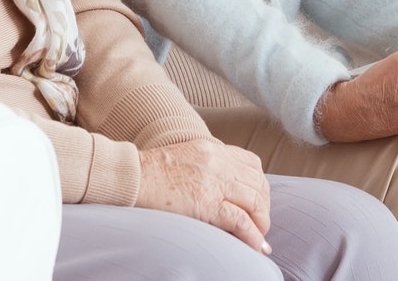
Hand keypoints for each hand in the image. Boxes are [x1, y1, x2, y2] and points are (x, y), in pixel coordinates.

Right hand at [134, 138, 272, 254]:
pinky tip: (256, 247)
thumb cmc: (152, 173)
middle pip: (259, 184)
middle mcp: (219, 162)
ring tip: (259, 238)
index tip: (258, 203)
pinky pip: (241, 221)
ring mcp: (214, 182)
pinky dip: (253, 236)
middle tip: (260, 225)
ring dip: (262, 224)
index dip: (261, 186)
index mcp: (214, 149)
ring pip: (255, 203)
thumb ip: (208, 166)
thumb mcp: (187, 156)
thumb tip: (225, 187)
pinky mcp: (206, 204)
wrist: (132, 178)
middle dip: (264, 208)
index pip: (253, 164)